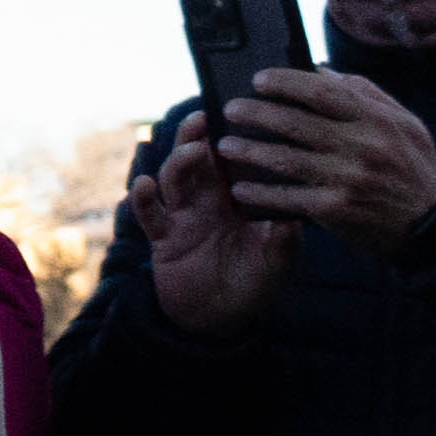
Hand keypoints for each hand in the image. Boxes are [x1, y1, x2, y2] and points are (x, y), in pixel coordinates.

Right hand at [128, 122, 294, 333]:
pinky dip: (143, 198)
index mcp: (238, 199)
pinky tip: (144, 185)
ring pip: (174, 178)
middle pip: (197, 159)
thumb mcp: (279, 263)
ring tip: (192, 151)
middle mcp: (208, 201)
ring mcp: (183, 216)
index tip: (238, 116)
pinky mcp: (163, 237)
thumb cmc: (254, 284)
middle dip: (197, 136)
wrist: (220, 319)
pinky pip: (149, 214)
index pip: (232, 161)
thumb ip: (284, 241)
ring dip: (179, 161)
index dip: (231, 138)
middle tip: (203, 118)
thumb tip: (291, 216)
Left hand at [208, 70, 435, 251]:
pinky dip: (261, 193)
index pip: (321, 91)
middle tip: (230, 110)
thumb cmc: (414, 168)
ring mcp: (347, 179)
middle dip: (255, 113)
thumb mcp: (404, 123)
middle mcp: (361, 146)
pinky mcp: (336, 210)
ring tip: (225, 146)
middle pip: (294, 123)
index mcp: (376, 120)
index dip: (285, 82)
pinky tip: (241, 189)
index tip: (257, 79)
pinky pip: (288, 197)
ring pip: (284, 159)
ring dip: (249, 151)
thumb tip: (321, 71)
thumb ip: (365, 94)